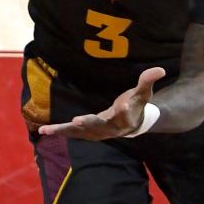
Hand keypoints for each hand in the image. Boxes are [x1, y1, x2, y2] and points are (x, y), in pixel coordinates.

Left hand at [38, 67, 165, 139]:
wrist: (134, 123)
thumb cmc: (138, 104)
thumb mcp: (143, 93)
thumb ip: (148, 81)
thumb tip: (160, 69)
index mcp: (126, 118)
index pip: (126, 114)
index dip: (125, 110)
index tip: (123, 105)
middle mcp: (112, 128)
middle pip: (100, 126)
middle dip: (89, 123)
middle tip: (77, 121)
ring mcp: (98, 132)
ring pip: (81, 133)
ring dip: (64, 131)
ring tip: (46, 130)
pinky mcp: (89, 132)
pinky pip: (73, 133)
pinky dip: (60, 132)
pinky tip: (43, 131)